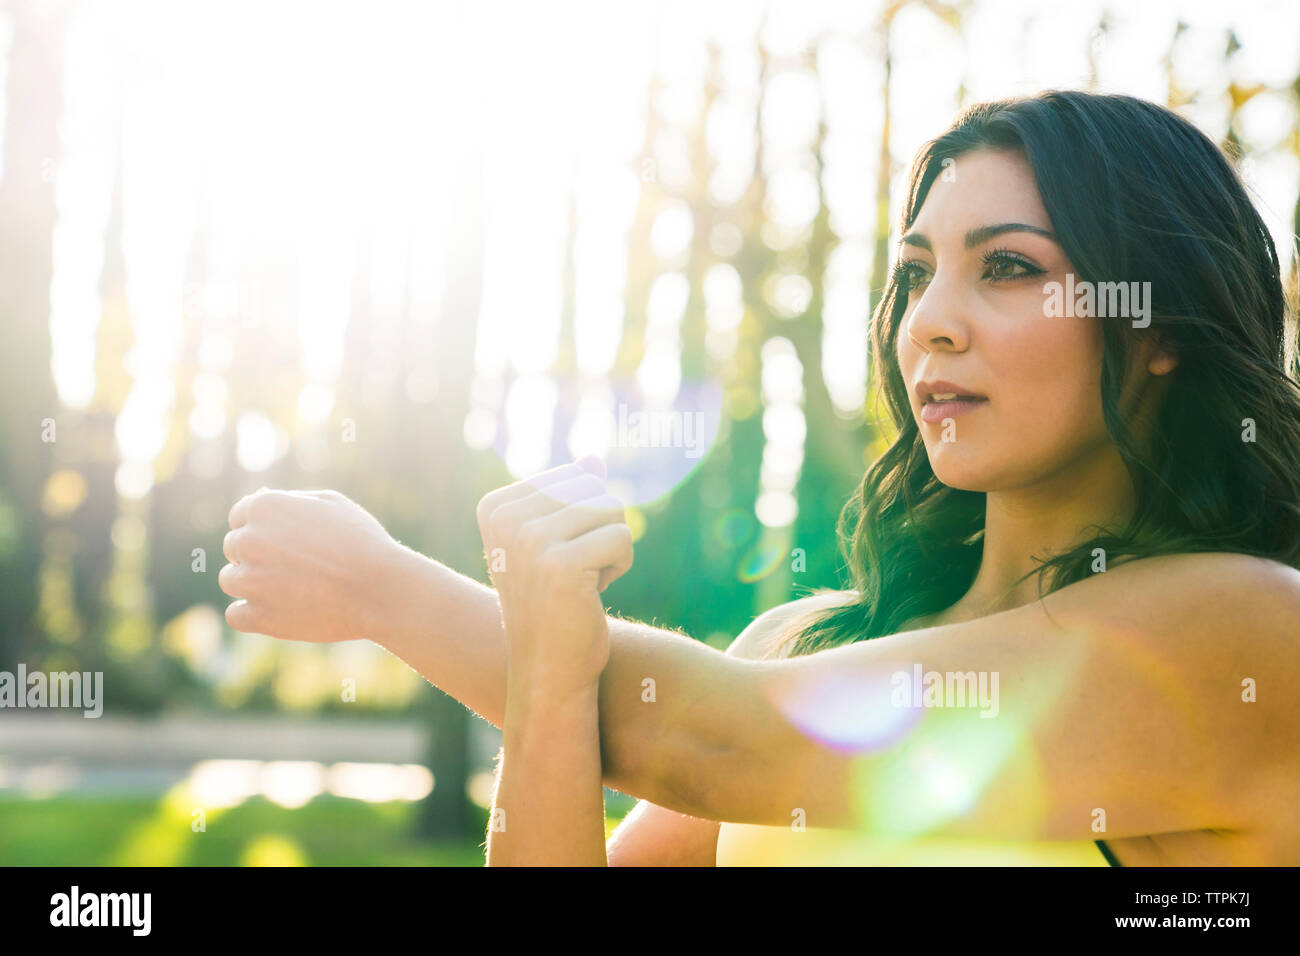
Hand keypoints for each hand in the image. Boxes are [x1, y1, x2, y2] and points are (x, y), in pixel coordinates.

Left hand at [218, 489, 405, 641]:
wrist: (380, 589)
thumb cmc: (362, 542)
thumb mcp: (331, 504)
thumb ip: (290, 499)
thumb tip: (259, 497)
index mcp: (264, 507)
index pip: (239, 517)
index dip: (263, 529)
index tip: (285, 543)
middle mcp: (249, 540)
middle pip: (234, 548)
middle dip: (258, 556)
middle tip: (296, 567)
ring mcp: (251, 580)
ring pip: (230, 581)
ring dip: (254, 584)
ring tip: (292, 589)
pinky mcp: (258, 616)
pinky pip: (235, 615)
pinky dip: (252, 615)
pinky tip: (279, 611)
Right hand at [476, 457, 633, 694]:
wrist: (548, 667)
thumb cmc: (555, 603)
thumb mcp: (554, 541)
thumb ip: (570, 495)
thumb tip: (594, 456)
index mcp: (494, 507)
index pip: (574, 475)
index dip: (581, 516)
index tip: (556, 556)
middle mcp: (505, 519)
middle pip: (593, 487)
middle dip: (599, 529)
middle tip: (573, 572)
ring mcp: (530, 541)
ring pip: (612, 509)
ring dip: (610, 548)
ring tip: (581, 582)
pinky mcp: (562, 564)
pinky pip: (623, 537)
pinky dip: (619, 566)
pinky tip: (591, 595)